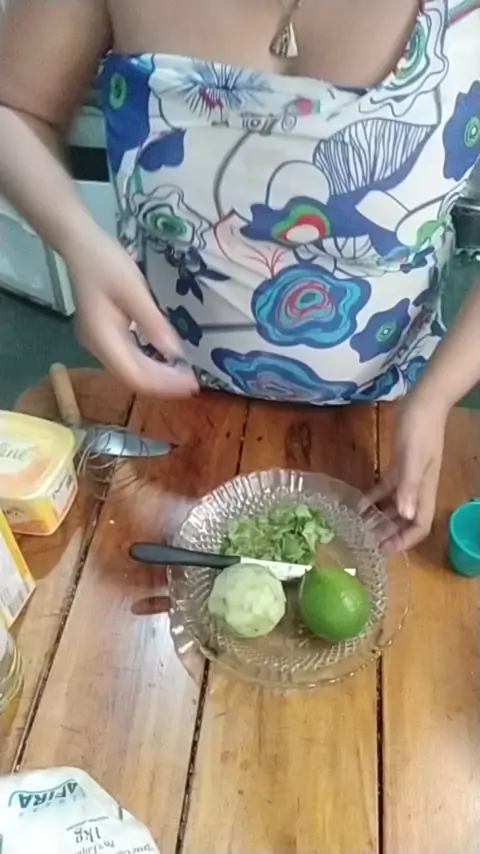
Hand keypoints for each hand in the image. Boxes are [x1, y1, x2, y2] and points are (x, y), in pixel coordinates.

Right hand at [65, 233, 197, 396]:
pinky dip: (149, 364)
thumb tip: (175, 354)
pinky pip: (128, 358)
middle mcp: (97, 347)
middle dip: (164, 383)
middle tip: (194, 382)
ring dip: (157, 376)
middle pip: (132, 377)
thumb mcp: (134, 290)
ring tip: (184, 376)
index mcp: (101, 337)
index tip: (190, 384)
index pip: (134, 375)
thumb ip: (153, 323)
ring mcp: (99, 343)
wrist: (80, 245)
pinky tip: (167, 362)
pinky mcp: (104, 336)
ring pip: (130, 370)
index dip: (163, 385)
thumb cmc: (105, 263)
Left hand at [365, 393, 448, 553]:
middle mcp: (418, 487)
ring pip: (395, 505)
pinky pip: (386, 487)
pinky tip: (358, 504)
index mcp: (424, 490)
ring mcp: (409, 476)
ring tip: (360, 529)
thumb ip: (409, 486)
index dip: (404, 542)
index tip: (384, 551)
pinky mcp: (399, 464)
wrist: (423, 401)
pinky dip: (373, 497)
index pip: (419, 525)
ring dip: (380, 518)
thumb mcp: (412, 458)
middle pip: (406, 520)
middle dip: (389, 535)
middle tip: (367, 546)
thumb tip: (405, 515)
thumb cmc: (419, 429)